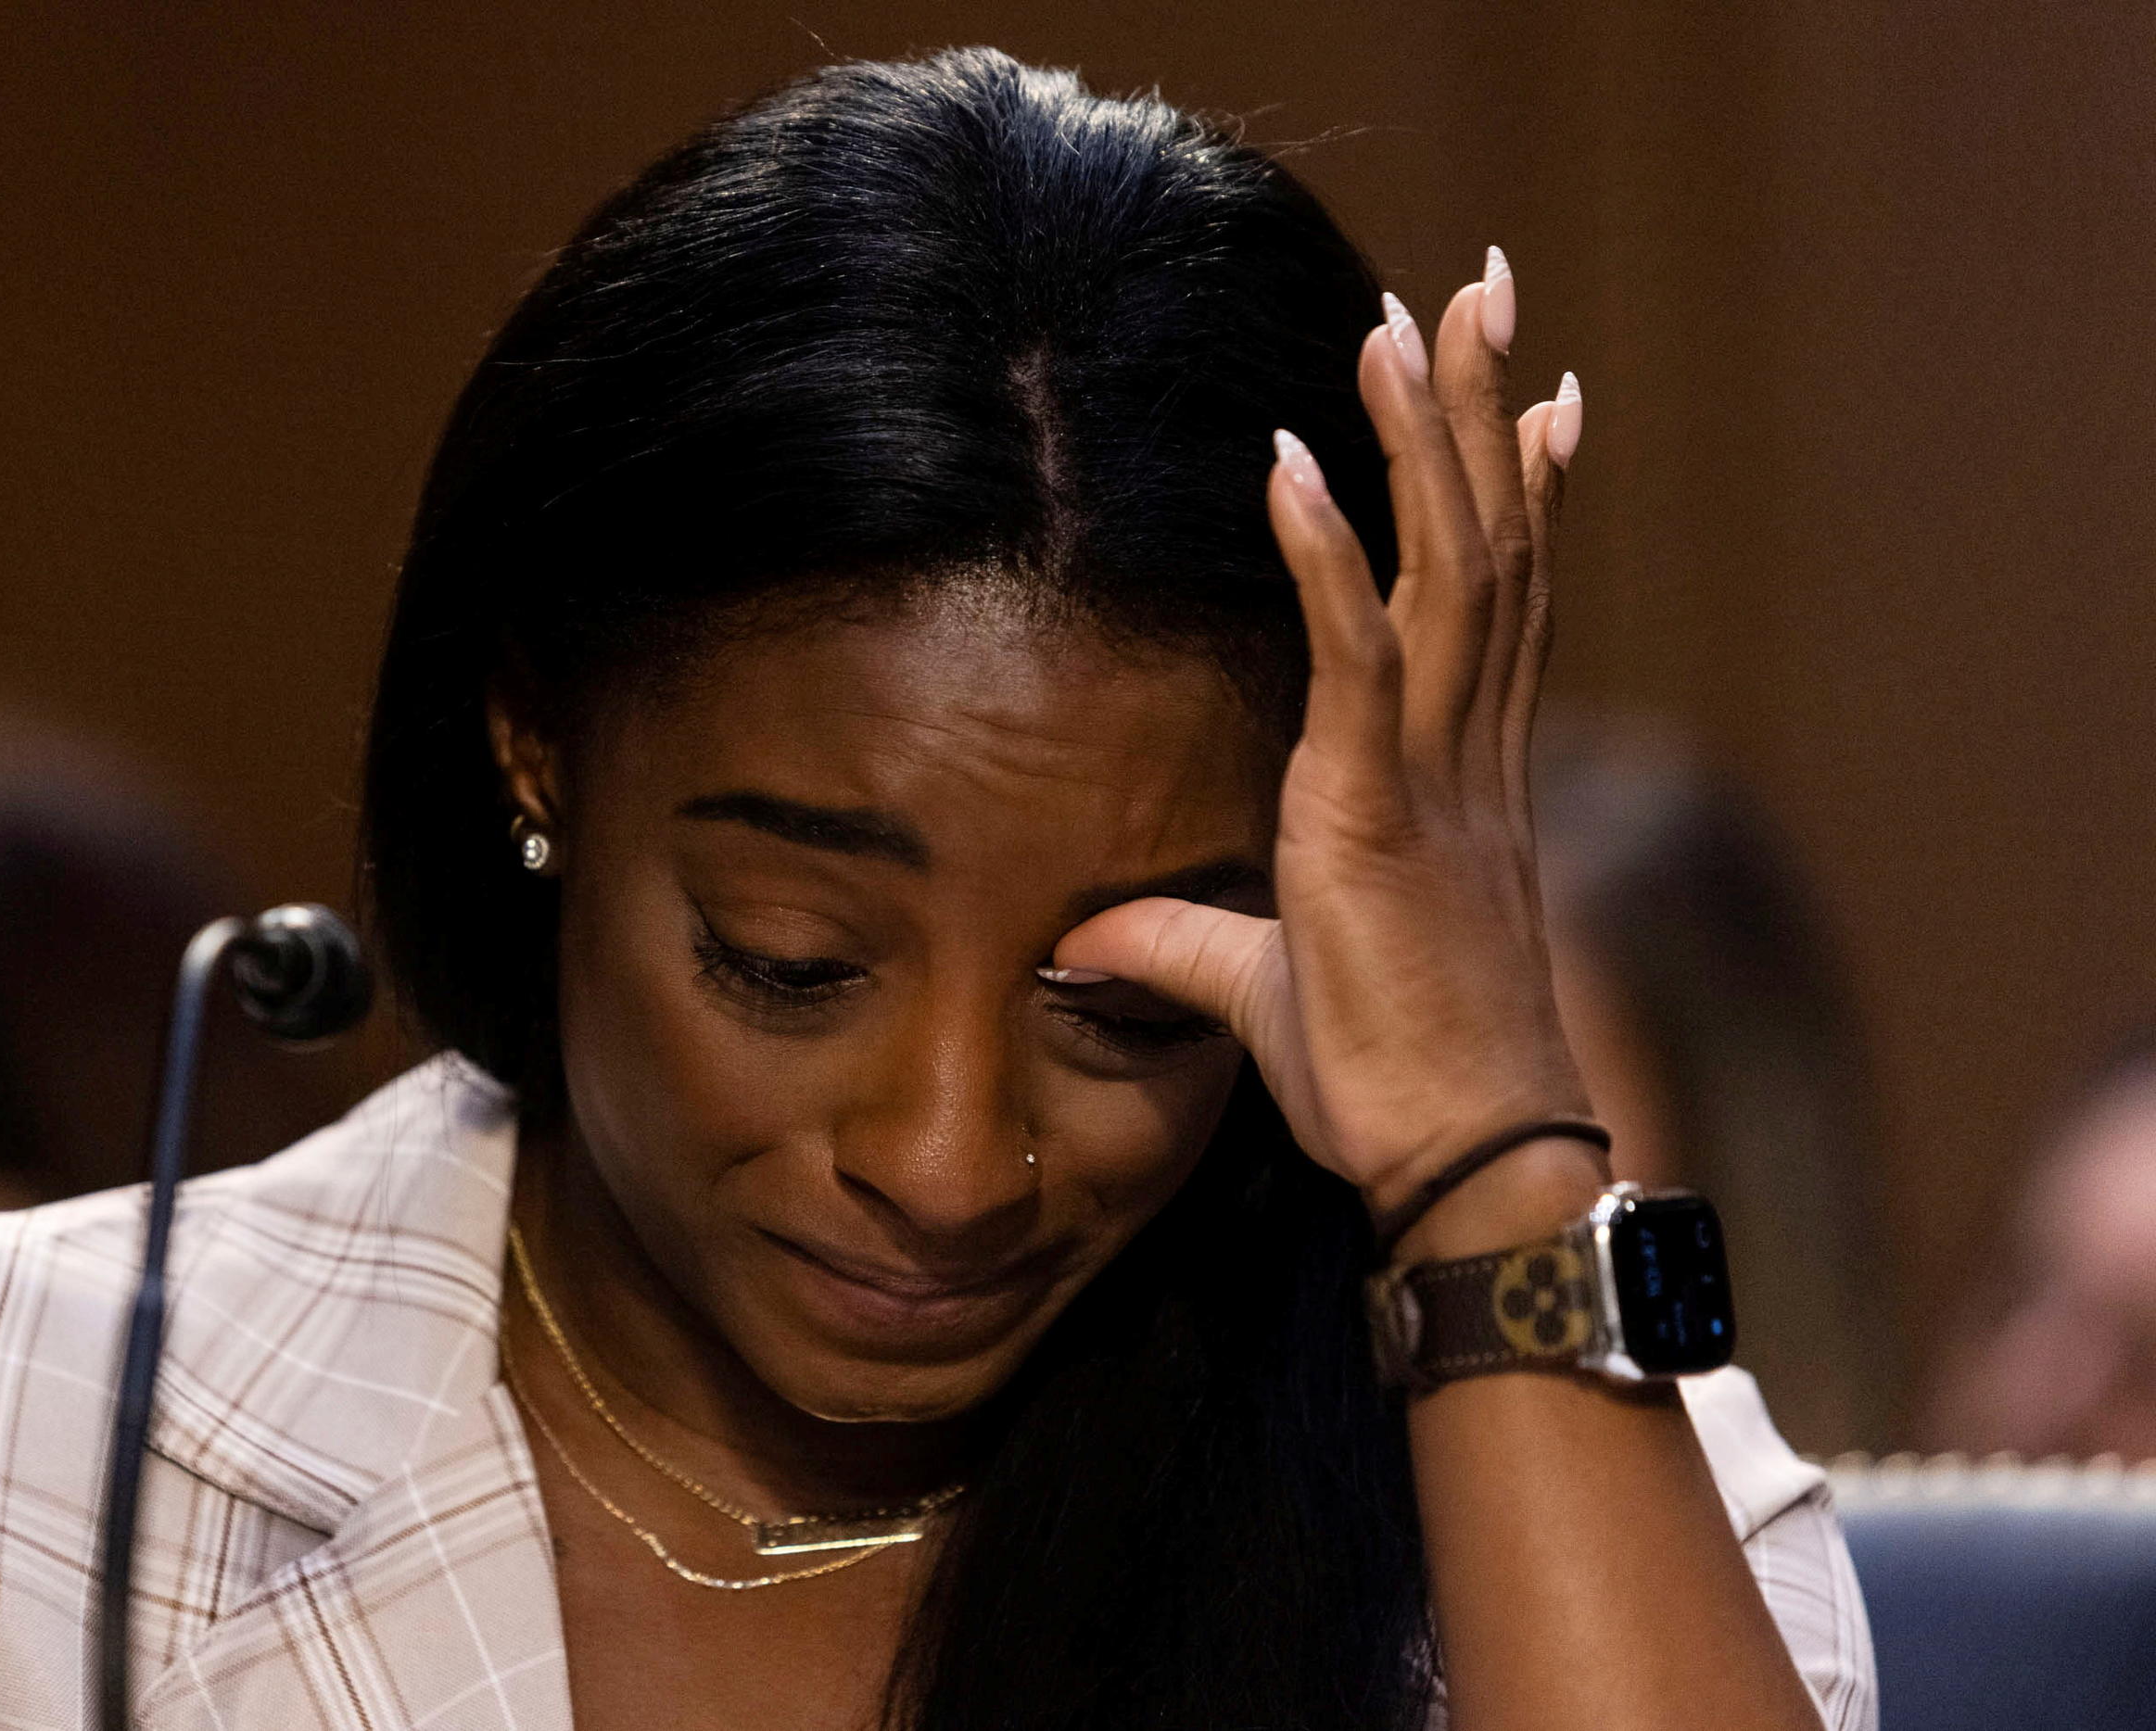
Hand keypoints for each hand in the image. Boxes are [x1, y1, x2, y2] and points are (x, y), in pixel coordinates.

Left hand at [1054, 253, 1593, 1221]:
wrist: (1464, 1167)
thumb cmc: (1393, 1085)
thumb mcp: (1263, 993)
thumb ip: (1180, 943)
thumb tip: (1083, 937)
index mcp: (1461, 777)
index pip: (1501, 599)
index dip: (1520, 489)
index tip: (1540, 394)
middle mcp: (1466, 753)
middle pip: (1492, 542)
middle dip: (1486, 408)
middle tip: (1490, 288)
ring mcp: (1432, 775)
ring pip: (1452, 568)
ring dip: (1428, 436)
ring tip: (1408, 317)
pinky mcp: (1376, 814)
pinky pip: (1358, 658)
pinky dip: (1329, 557)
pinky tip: (1297, 463)